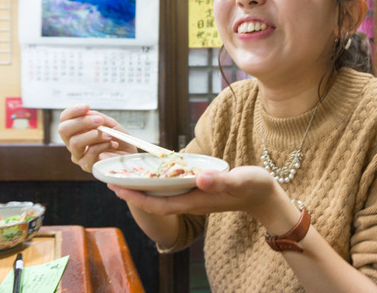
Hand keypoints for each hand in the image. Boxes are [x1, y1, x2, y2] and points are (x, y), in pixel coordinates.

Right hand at [58, 103, 137, 171]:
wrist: (130, 155)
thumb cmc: (118, 139)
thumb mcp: (109, 124)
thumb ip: (97, 117)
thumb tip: (87, 113)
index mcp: (76, 131)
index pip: (65, 119)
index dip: (73, 111)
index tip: (87, 106)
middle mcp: (73, 143)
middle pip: (63, 130)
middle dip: (82, 122)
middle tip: (99, 120)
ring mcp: (79, 156)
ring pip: (75, 143)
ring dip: (94, 135)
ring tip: (109, 135)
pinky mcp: (87, 166)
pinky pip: (90, 153)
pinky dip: (103, 145)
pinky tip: (113, 144)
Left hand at [109, 166, 288, 221]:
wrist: (266, 196)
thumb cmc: (254, 187)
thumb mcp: (239, 180)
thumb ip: (220, 180)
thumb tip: (199, 179)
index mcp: (196, 201)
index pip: (159, 204)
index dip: (136, 197)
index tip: (116, 188)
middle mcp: (192, 202)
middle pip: (155, 201)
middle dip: (133, 192)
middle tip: (110, 179)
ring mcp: (196, 198)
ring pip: (163, 196)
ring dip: (143, 188)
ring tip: (126, 176)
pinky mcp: (200, 191)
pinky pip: (173, 190)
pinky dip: (159, 182)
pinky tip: (154, 173)